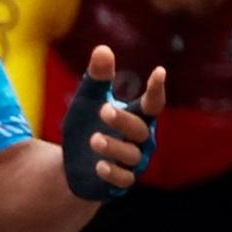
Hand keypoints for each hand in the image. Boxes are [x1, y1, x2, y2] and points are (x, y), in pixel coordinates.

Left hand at [75, 45, 166, 192]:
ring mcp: (132, 163)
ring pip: (132, 155)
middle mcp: (140, 140)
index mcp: (137, 117)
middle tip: (103, 109)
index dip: (157, 89)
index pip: (153, 104)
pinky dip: (112, 172)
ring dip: (114, 146)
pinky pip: (123, 179)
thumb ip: (97, 79)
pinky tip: (98, 166)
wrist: (72, 166)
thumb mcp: (87, 101)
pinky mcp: (119, 182)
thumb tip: (103, 49)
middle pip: (140, 130)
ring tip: (94, 139)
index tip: (159, 72)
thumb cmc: (86, 126)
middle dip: (124, 120)